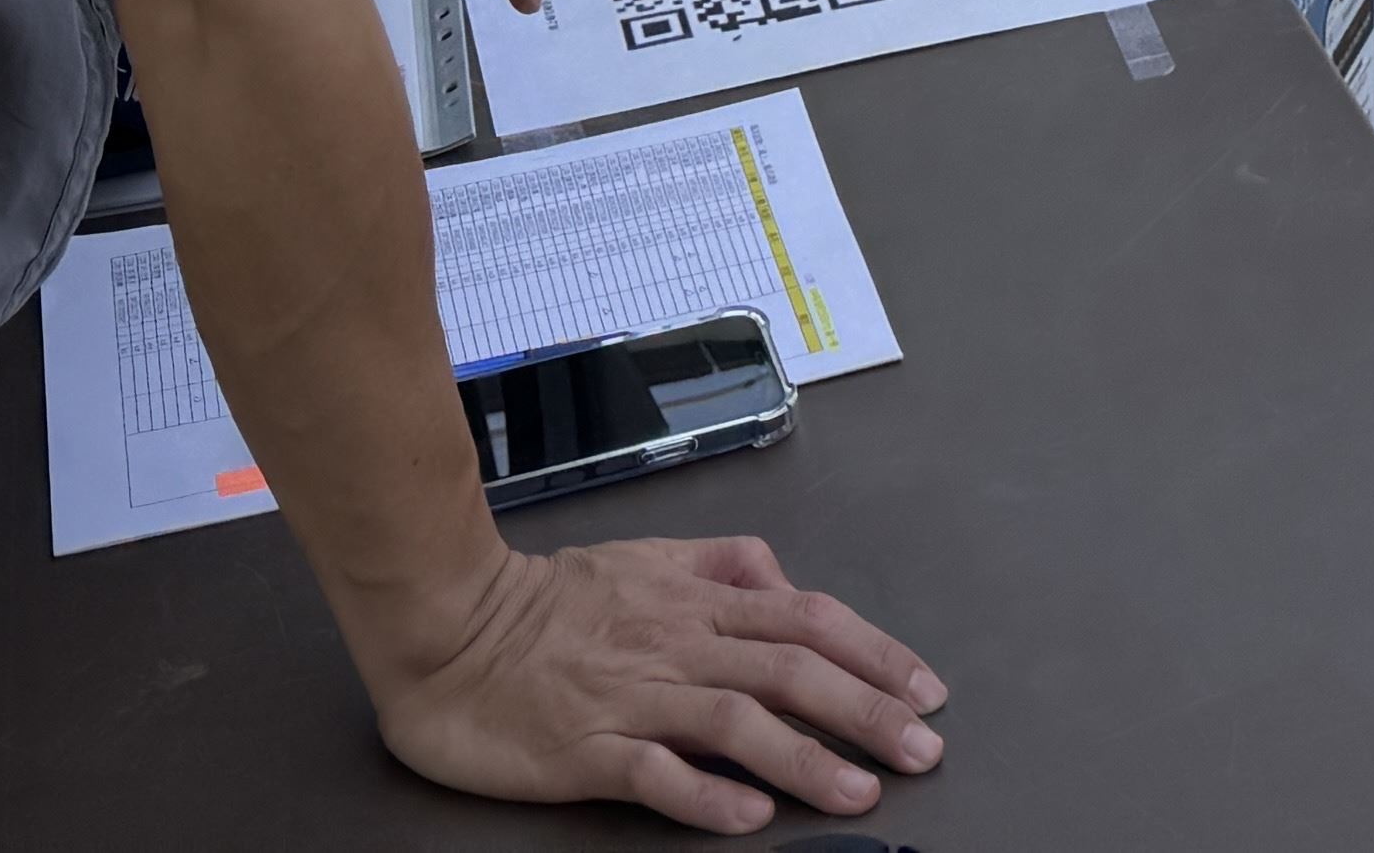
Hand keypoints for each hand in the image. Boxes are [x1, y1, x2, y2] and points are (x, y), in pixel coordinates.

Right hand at [363, 532, 944, 835]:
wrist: (447, 625)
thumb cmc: (548, 600)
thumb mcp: (648, 558)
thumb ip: (720, 567)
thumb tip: (784, 581)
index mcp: (696, 600)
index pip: (808, 618)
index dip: (875, 652)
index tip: (926, 689)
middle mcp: (677, 645)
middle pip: (791, 670)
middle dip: (867, 710)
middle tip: (925, 748)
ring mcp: (632, 697)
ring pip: (735, 721)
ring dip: (805, 758)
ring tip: (860, 791)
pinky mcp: (584, 748)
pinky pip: (653, 772)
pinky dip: (705, 794)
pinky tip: (749, 816)